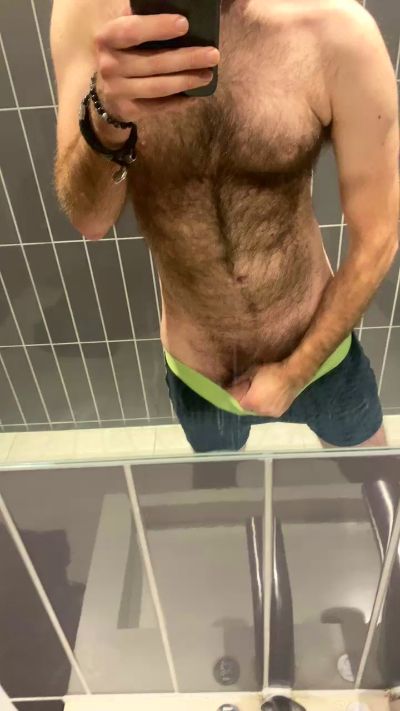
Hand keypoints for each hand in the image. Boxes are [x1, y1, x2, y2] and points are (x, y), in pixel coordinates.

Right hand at [94, 5, 219, 122]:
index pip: (133, 31)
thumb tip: (176, 5)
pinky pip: (158, 107)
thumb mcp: (125, 30)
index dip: (158, 27)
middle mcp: (109, 65)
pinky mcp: (128, 110)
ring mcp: (117, 91)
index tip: (185, 24)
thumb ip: (142, 17)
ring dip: (187, 81)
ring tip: (208, 75)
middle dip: (187, 59)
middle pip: (153, 63)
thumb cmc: (123, 50)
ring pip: (158, 87)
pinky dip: (178, 102)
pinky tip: (195, 95)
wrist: (105, 89)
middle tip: (213, 55)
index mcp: (108, 38)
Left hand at [226, 362, 300, 416]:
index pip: (237, 403)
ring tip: (257, 394)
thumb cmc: (271, 372)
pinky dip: (265, 406)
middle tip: (245, 391)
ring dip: (255, 405)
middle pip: (247, 408)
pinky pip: (267, 411)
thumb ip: (240, 382)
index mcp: (252, 402)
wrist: (293, 374)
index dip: (234, 397)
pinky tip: (267, 398)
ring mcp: (271, 413)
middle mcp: (260, 411)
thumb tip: (230, 385)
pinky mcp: (279, 413)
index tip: (232, 391)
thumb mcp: (252, 373)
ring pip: (258, 411)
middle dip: (245, 401)